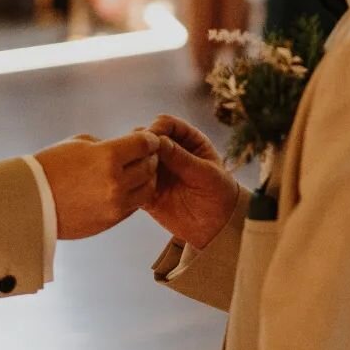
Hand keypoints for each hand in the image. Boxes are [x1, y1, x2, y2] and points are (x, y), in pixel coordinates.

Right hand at [36, 131, 158, 239]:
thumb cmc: (51, 168)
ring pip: (148, 188)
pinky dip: (135, 194)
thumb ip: (107, 145)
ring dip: (146, 177)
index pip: (144, 144)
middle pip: (149, 166)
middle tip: (145, 153)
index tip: (148, 138)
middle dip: (148, 156)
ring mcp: (115, 204)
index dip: (149, 139)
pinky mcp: (111, 221)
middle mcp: (116, 182)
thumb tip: (128, 147)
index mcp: (107, 157)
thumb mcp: (80, 144)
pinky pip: (134, 205)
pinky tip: (126, 186)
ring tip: (137, 171)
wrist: (31, 202)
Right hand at [144, 115, 238, 250]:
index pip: (166, 123)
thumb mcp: (205, 174)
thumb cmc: (219, 194)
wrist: (218, 226)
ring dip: (133, 164)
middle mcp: (169, 151)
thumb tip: (159, 141)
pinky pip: (132, 182)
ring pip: (135, 158)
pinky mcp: (148, 189)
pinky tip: (134, 190)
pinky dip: (130, 183)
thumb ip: (183, 158)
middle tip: (140, 158)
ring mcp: (157, 170)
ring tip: (138, 176)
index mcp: (187, 140)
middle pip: (146, 138)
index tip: (152, 141)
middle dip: (140, 146)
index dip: (157, 128)